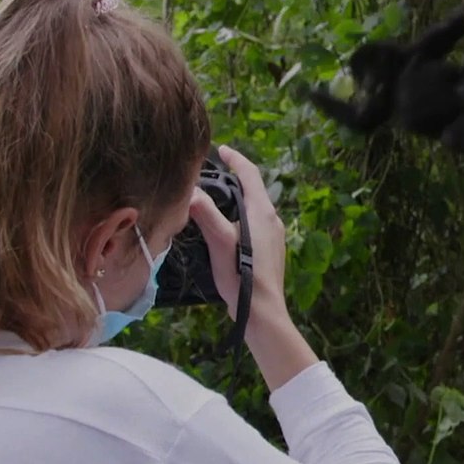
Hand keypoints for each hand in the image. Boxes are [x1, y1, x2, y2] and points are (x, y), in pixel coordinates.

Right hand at [187, 145, 318, 390]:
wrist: (263, 313)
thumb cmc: (242, 277)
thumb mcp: (219, 242)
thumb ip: (205, 214)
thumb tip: (190, 191)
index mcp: (262, 211)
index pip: (250, 174)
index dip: (235, 159)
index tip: (221, 150)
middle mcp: (272, 219)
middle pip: (253, 189)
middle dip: (234, 178)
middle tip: (211, 173)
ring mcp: (274, 236)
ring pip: (253, 207)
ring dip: (236, 198)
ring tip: (213, 198)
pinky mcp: (271, 251)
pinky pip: (254, 223)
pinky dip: (239, 216)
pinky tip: (224, 229)